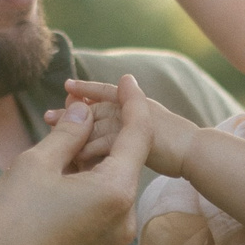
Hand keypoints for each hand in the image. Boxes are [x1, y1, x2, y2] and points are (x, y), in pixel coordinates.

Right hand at [0, 81, 148, 244]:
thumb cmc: (11, 221)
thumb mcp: (36, 164)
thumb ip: (69, 133)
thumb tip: (85, 111)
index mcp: (116, 190)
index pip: (137, 134)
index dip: (132, 102)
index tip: (125, 79)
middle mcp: (126, 214)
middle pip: (124, 157)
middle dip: (103, 127)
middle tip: (75, 102)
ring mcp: (116, 234)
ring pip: (112, 178)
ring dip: (92, 153)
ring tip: (62, 129)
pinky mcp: (102, 244)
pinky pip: (104, 200)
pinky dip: (89, 178)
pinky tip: (62, 164)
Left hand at [50, 76, 197, 177]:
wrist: (197, 153)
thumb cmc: (174, 147)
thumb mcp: (145, 134)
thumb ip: (123, 132)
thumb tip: (102, 139)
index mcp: (134, 105)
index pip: (105, 94)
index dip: (86, 90)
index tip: (67, 87)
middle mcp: (133, 108)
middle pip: (96, 109)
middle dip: (71, 112)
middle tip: (47, 115)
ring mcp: (137, 121)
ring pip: (100, 124)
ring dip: (75, 130)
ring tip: (55, 135)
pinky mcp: (141, 137)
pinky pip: (109, 142)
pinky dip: (90, 149)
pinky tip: (73, 157)